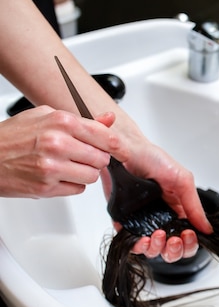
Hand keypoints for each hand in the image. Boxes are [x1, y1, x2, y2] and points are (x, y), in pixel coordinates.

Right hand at [0, 106, 122, 196]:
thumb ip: (82, 119)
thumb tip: (108, 119)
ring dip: (84, 172)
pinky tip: (58, 175)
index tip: (118, 149)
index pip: (106, 137)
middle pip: (102, 158)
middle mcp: (57, 144)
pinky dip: (72, 184)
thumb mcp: (46, 116)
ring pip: (92, 176)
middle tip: (82, 155)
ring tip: (68, 165)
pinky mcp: (46, 188)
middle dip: (95, 158)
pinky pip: (77, 189)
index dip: (115, 145)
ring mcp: (52, 167)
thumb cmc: (12, 136)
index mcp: (61, 122)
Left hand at [101, 140, 209, 261]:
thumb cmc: (154, 160)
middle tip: (174, 240)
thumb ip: (194, 205)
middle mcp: (162, 219)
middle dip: (175, 250)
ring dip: (157, 249)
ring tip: (158, 236)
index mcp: (179, 210)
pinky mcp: (125, 223)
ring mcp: (144, 222)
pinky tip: (142, 238)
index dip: (190, 243)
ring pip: (153, 250)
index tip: (188, 235)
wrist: (125, 151)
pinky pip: (131, 244)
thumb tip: (207, 228)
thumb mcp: (182, 180)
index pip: (188, 237)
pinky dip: (138, 246)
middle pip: (172, 249)